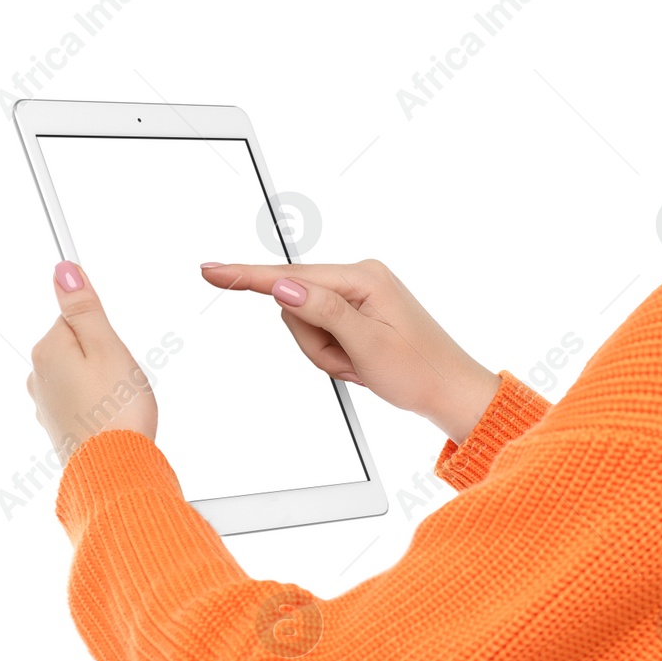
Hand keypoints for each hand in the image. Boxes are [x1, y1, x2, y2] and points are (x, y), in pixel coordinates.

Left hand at [26, 260, 157, 463]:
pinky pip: (81, 400)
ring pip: (80, 373)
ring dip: (103, 382)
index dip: (104, 330)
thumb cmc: (117, 412)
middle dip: (105, 356)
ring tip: (120, 403)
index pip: (75, 317)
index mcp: (47, 351)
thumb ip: (85, 308)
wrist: (116, 473)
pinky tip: (112, 419)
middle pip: (77, 345)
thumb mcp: (108, 347)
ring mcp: (45, 403)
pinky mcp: (58, 425)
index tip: (115, 351)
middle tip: (123, 379)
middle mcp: (38, 375)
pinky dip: (98, 404)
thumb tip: (63, 271)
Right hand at [199, 258, 499, 443]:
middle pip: (296, 306)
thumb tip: (283, 285)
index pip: (291, 277)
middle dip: (315, 344)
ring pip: (305, 324)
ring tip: (360, 366)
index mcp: (363, 278)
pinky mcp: (356, 313)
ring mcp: (357, 296)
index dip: (247, 277)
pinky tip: (361, 364)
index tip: (211, 269)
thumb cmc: (419, 371)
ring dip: (326, 354)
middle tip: (350, 364)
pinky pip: (322, 333)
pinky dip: (335, 355)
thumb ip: (323, 312)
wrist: (450, 391)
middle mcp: (359, 278)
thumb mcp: (367, 345)